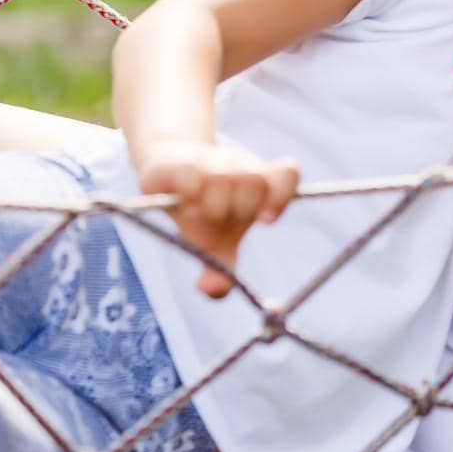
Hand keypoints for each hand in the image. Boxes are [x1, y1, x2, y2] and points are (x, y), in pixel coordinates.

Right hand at [136, 140, 299, 299]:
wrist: (165, 174)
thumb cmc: (202, 210)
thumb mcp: (214, 243)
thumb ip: (221, 268)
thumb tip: (214, 292)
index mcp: (259, 183)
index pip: (287, 173)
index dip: (281, 196)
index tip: (265, 221)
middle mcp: (240, 166)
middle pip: (255, 179)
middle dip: (240, 207)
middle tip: (221, 219)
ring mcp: (212, 160)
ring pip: (225, 177)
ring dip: (213, 204)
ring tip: (198, 212)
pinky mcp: (180, 160)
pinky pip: (192, 174)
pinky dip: (190, 192)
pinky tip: (183, 201)